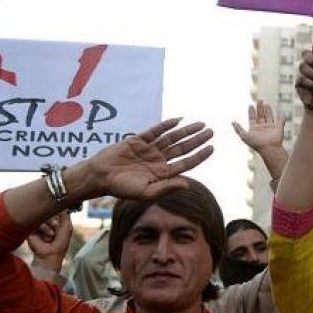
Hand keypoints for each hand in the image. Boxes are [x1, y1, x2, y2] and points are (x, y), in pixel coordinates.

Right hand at [28, 212, 72, 272]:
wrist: (50, 254)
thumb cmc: (60, 243)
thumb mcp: (67, 228)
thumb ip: (65, 215)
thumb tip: (64, 204)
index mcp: (54, 220)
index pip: (56, 208)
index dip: (59, 211)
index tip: (62, 219)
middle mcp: (46, 221)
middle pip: (49, 210)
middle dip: (55, 219)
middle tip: (57, 227)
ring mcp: (37, 224)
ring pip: (43, 214)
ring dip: (50, 224)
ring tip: (51, 235)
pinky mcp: (30, 227)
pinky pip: (37, 220)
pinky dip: (44, 228)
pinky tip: (45, 237)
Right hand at [74, 119, 213, 200]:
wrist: (100, 176)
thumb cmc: (122, 188)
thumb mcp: (146, 192)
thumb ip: (167, 188)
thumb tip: (188, 184)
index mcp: (163, 173)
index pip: (186, 162)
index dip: (200, 155)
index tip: (212, 147)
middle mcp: (159, 160)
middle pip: (183, 148)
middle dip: (197, 140)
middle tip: (211, 131)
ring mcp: (149, 149)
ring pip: (172, 138)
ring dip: (186, 131)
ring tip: (201, 124)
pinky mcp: (138, 140)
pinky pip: (155, 131)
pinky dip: (166, 125)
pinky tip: (178, 120)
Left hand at [232, 100, 284, 153]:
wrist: (269, 149)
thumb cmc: (257, 143)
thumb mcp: (244, 136)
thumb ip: (238, 129)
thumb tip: (232, 122)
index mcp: (254, 128)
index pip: (252, 118)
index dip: (251, 112)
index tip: (250, 105)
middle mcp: (262, 127)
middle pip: (260, 115)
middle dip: (259, 108)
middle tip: (259, 100)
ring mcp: (271, 127)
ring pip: (269, 116)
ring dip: (268, 110)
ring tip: (266, 104)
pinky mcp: (279, 128)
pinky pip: (280, 122)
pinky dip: (281, 119)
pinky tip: (281, 117)